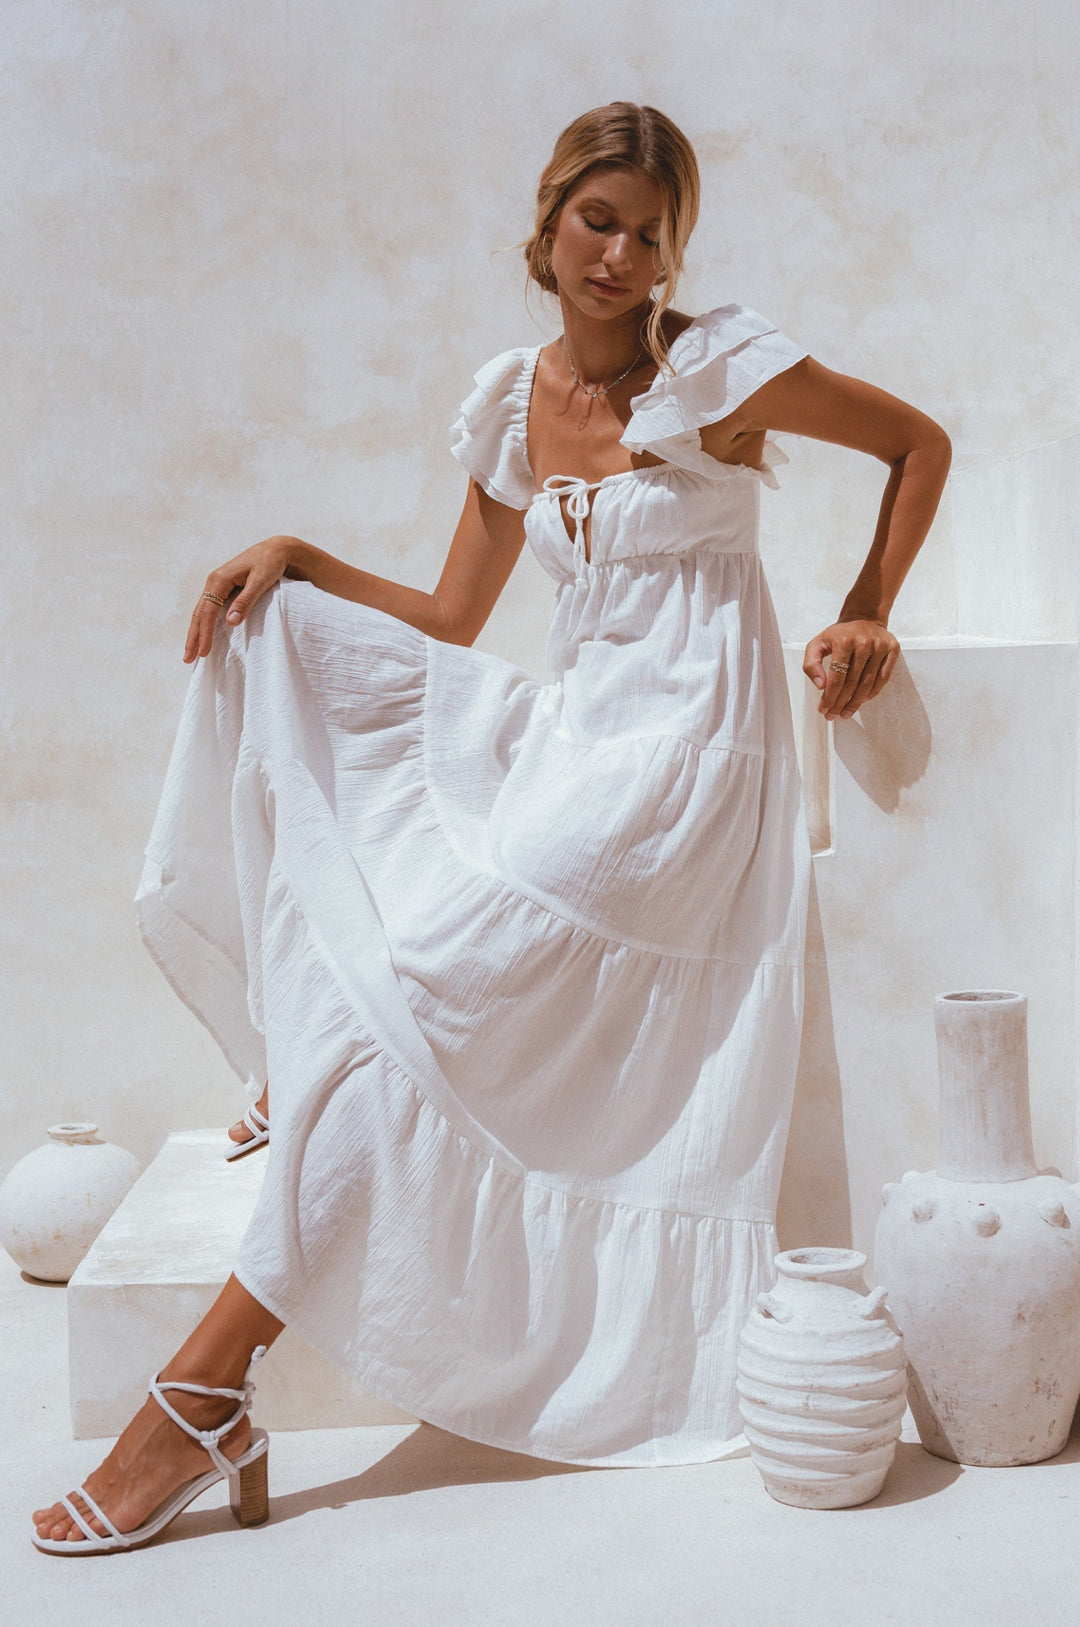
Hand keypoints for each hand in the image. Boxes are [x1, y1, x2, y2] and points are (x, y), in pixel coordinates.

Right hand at [183, 536, 298, 661]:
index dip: (204, 633)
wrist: (277, 550)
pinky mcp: (223, 588)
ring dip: (196, 632)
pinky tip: (202, 635)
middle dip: (193, 637)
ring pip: (201, 612)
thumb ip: (246, 601)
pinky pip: (209, 609)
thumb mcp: (260, 581)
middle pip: (199, 613)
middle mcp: (214, 581)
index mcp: (219, 579)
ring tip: (191, 653)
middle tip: (187, 659)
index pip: (207, 611)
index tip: (204, 653)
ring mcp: (217, 585)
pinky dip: (204, 624)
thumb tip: (230, 622)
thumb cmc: (270, 564)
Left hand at [803, 619, 900, 718]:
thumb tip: (821, 686)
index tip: (823, 710)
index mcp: (844, 641)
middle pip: (852, 684)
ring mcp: (880, 646)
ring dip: (856, 703)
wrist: (864, 616)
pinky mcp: (893, 649)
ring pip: (868, 684)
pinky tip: (861, 701)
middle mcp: (864, 643)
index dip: (829, 697)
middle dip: (840, 703)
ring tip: (845, 713)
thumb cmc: (838, 634)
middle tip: (833, 715)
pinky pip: (883, 678)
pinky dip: (872, 693)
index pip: (837, 677)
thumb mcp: (817, 643)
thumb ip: (811, 664)